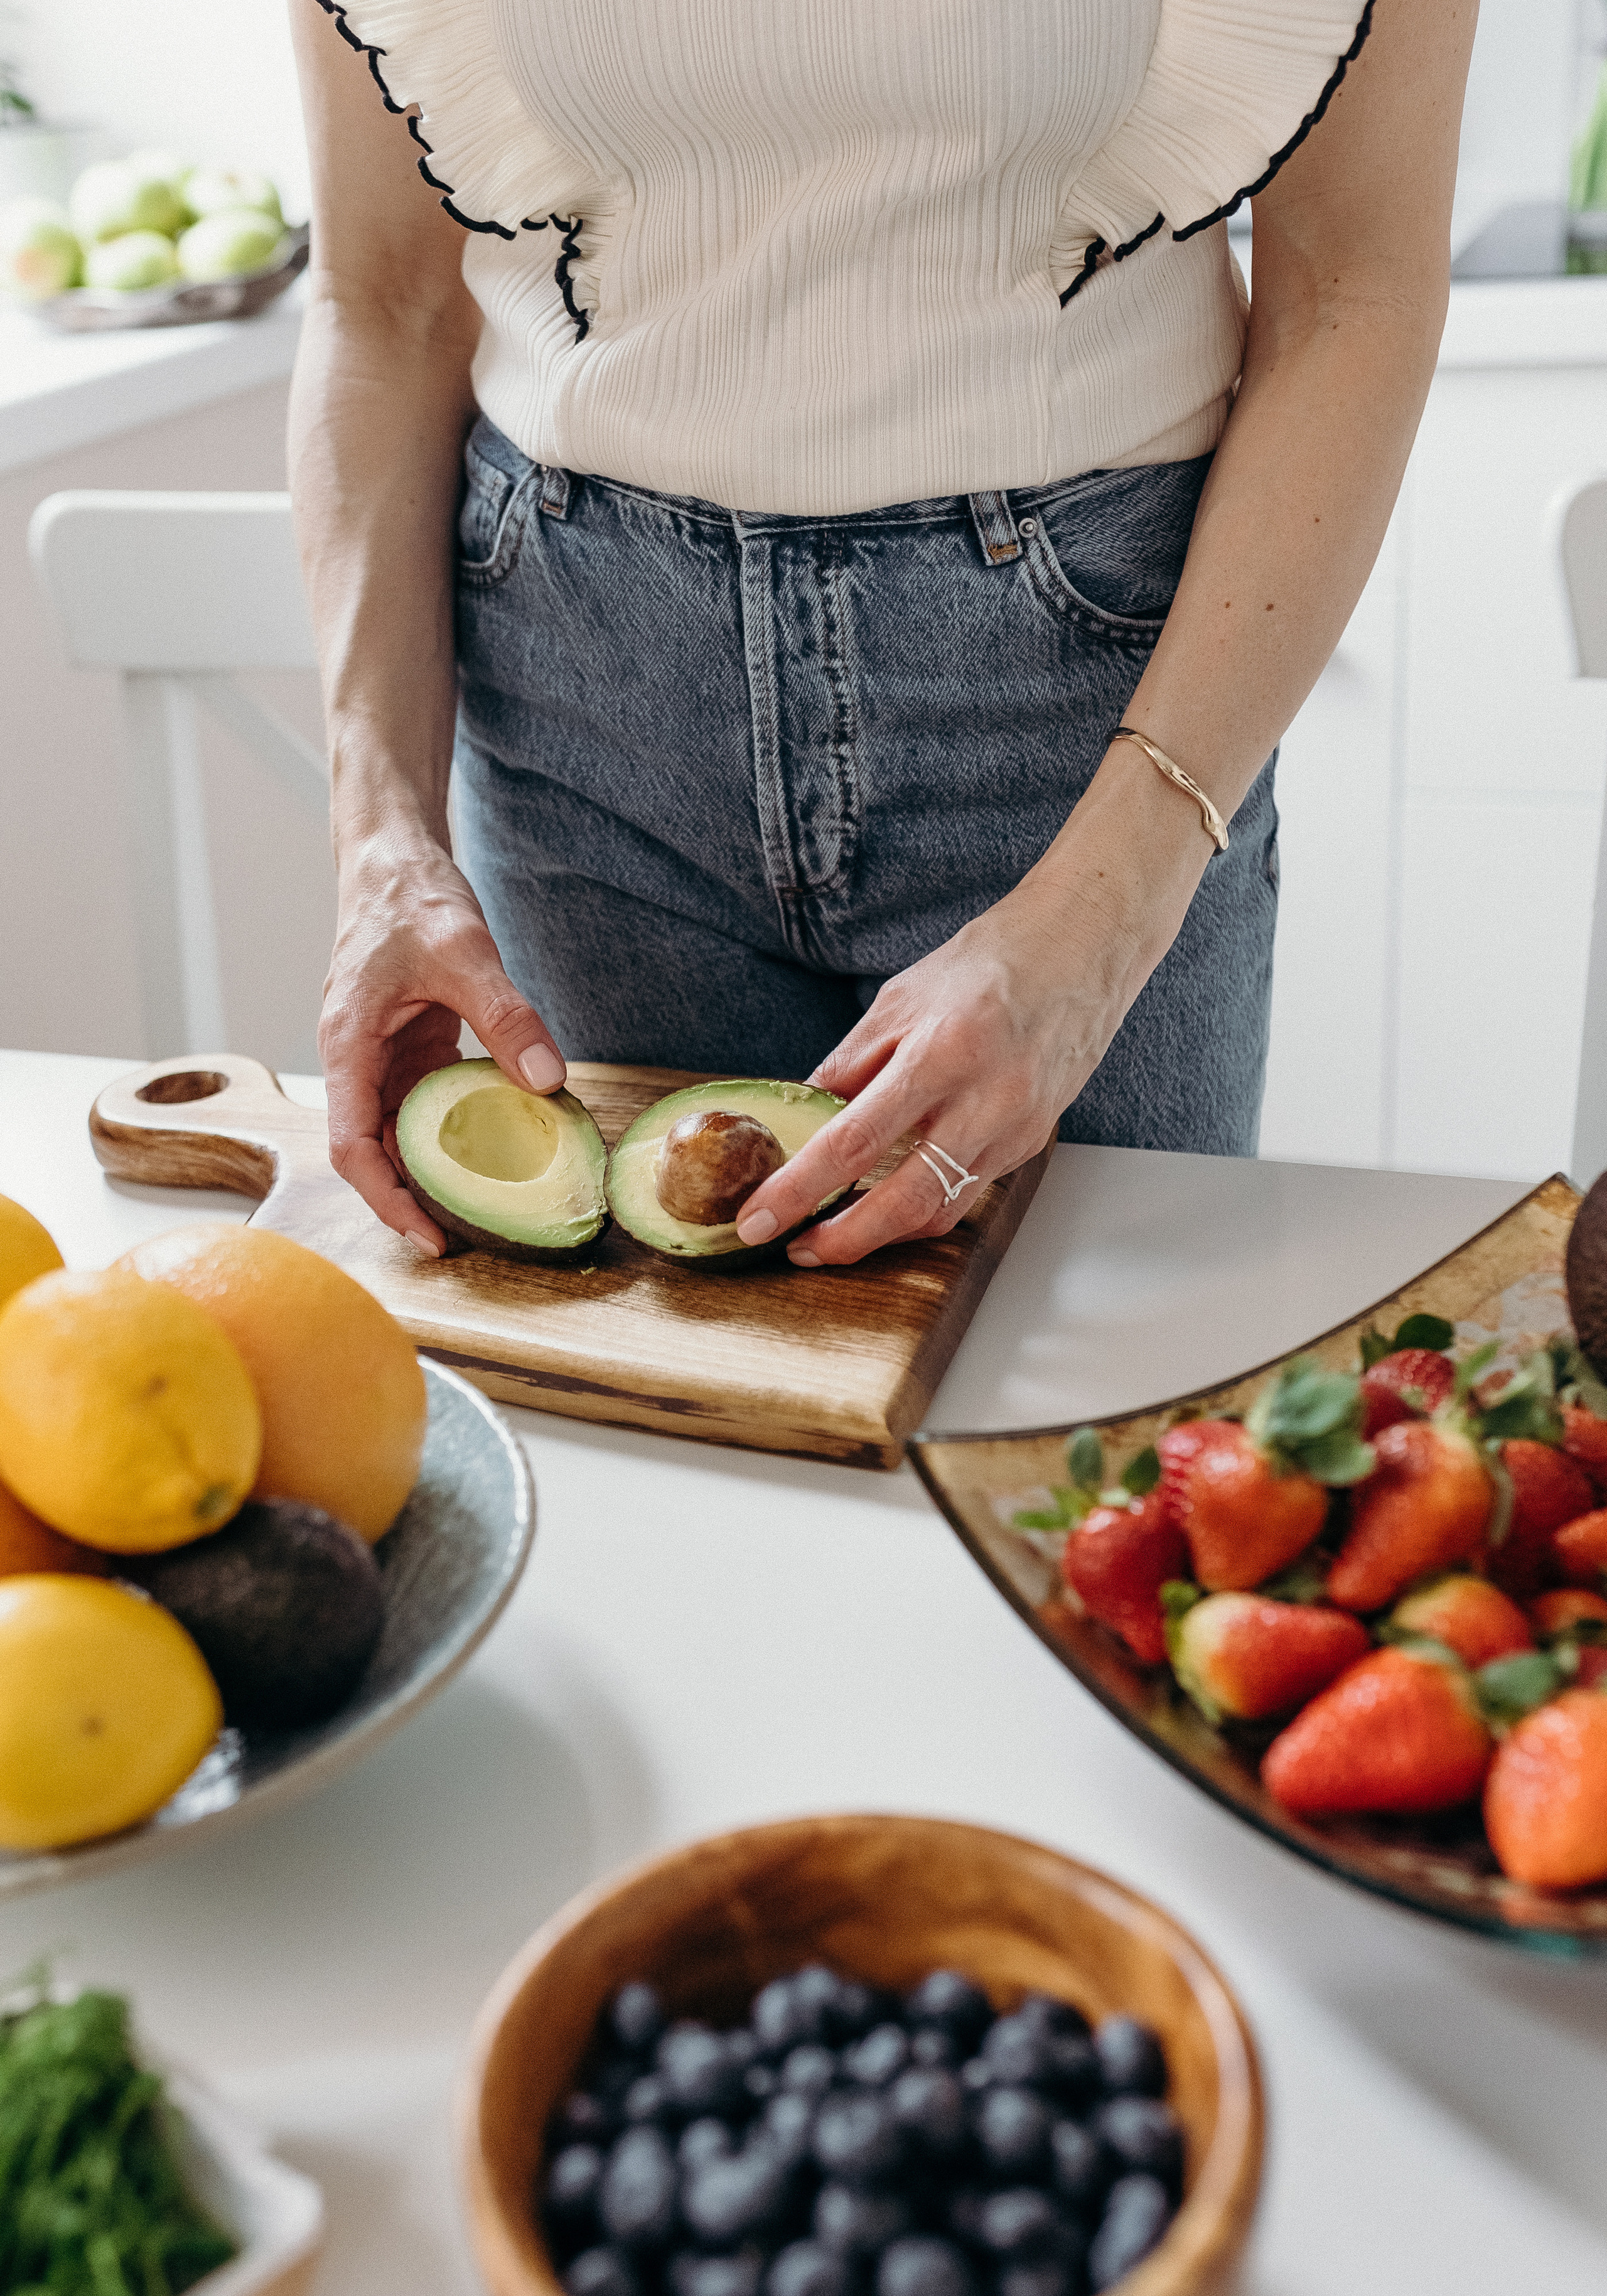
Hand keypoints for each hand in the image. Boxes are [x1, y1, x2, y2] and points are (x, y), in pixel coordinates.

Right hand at [319, 828, 565, 1250]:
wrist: (394, 861)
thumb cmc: (410, 899)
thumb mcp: (464, 952)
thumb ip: (506, 1016)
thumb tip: (548, 1081)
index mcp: (348, 1045)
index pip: (352, 1146)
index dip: (386, 1198)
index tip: (426, 1236)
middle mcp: (358, 1061)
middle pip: (372, 1152)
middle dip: (409, 1201)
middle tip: (463, 1243)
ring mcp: (383, 1058)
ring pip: (399, 1134)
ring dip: (431, 1173)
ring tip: (480, 1213)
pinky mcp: (411, 1050)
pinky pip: (427, 1107)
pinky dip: (455, 1134)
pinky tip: (496, 1153)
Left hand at [732, 762, 1207, 1266]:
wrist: (1082, 949)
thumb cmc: (990, 963)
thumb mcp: (899, 1000)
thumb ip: (849, 1065)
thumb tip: (800, 1118)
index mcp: (941, 1053)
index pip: (853, 1142)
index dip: (799, 1190)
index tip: (758, 1220)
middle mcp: (985, 1100)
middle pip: (903, 1201)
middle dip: (842, 1240)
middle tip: (797, 1250)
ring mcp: (1016, 1127)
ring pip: (940, 1211)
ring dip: (883, 1234)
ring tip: (835, 1233)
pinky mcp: (1032, 1142)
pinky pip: (969, 1192)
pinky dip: (923, 1207)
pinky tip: (891, 1202)